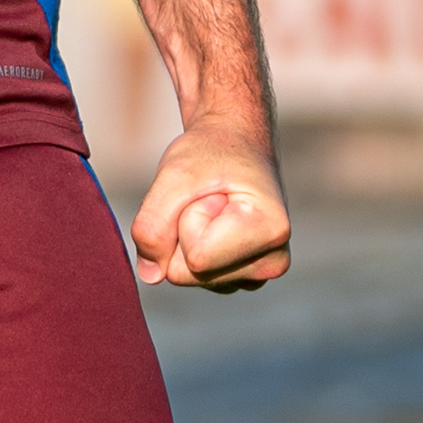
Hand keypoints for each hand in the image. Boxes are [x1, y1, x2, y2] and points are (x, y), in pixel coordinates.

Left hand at [131, 119, 289, 293]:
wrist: (235, 143)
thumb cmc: (211, 152)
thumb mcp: (175, 173)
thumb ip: (154, 223)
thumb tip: (149, 275)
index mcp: (270, 232)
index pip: (196, 257)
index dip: (185, 218)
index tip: (209, 190)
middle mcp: (272, 263)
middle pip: (189, 273)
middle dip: (182, 230)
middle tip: (207, 196)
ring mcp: (258, 276)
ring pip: (189, 277)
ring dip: (185, 238)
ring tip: (212, 206)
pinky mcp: (240, 279)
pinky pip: (192, 277)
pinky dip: (190, 248)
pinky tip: (213, 223)